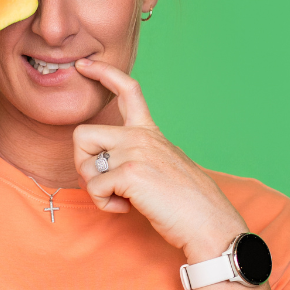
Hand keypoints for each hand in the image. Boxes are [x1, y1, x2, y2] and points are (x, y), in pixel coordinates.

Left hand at [72, 59, 247, 260]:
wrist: (209, 223)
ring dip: (94, 189)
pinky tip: (125, 209)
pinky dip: (103, 205)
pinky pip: (93, 188)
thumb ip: (137, 156)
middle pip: (82, 134)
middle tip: (101, 184)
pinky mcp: (130, 174)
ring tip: (119, 199)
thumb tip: (105, 165)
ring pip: (83, 165)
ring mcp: (135, 153)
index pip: (127, 90)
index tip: (84, 66)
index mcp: (150, 132)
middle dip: (80, 163)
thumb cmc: (187, 204)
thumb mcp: (163, 166)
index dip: (102, 73)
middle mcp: (141, 137)